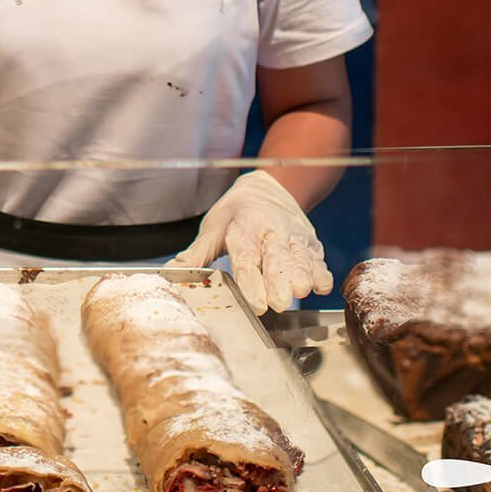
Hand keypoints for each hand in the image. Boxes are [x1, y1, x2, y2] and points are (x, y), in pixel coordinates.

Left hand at [169, 170, 332, 314]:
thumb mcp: (212, 230)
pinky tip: (322, 287)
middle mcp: (271, 232)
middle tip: (280, 303)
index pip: (246, 257)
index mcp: (244, 228)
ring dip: (302, 275)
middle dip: (279, 280)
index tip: (256, 303)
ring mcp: (293, 238)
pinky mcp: (310, 244)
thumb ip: (194, 256)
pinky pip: (318, 259)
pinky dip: (322, 272)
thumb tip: (167, 276)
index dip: (251, 280)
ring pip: (300, 258)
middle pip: (276, 258)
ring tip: (303, 292)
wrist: (270, 188)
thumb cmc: (236, 214)